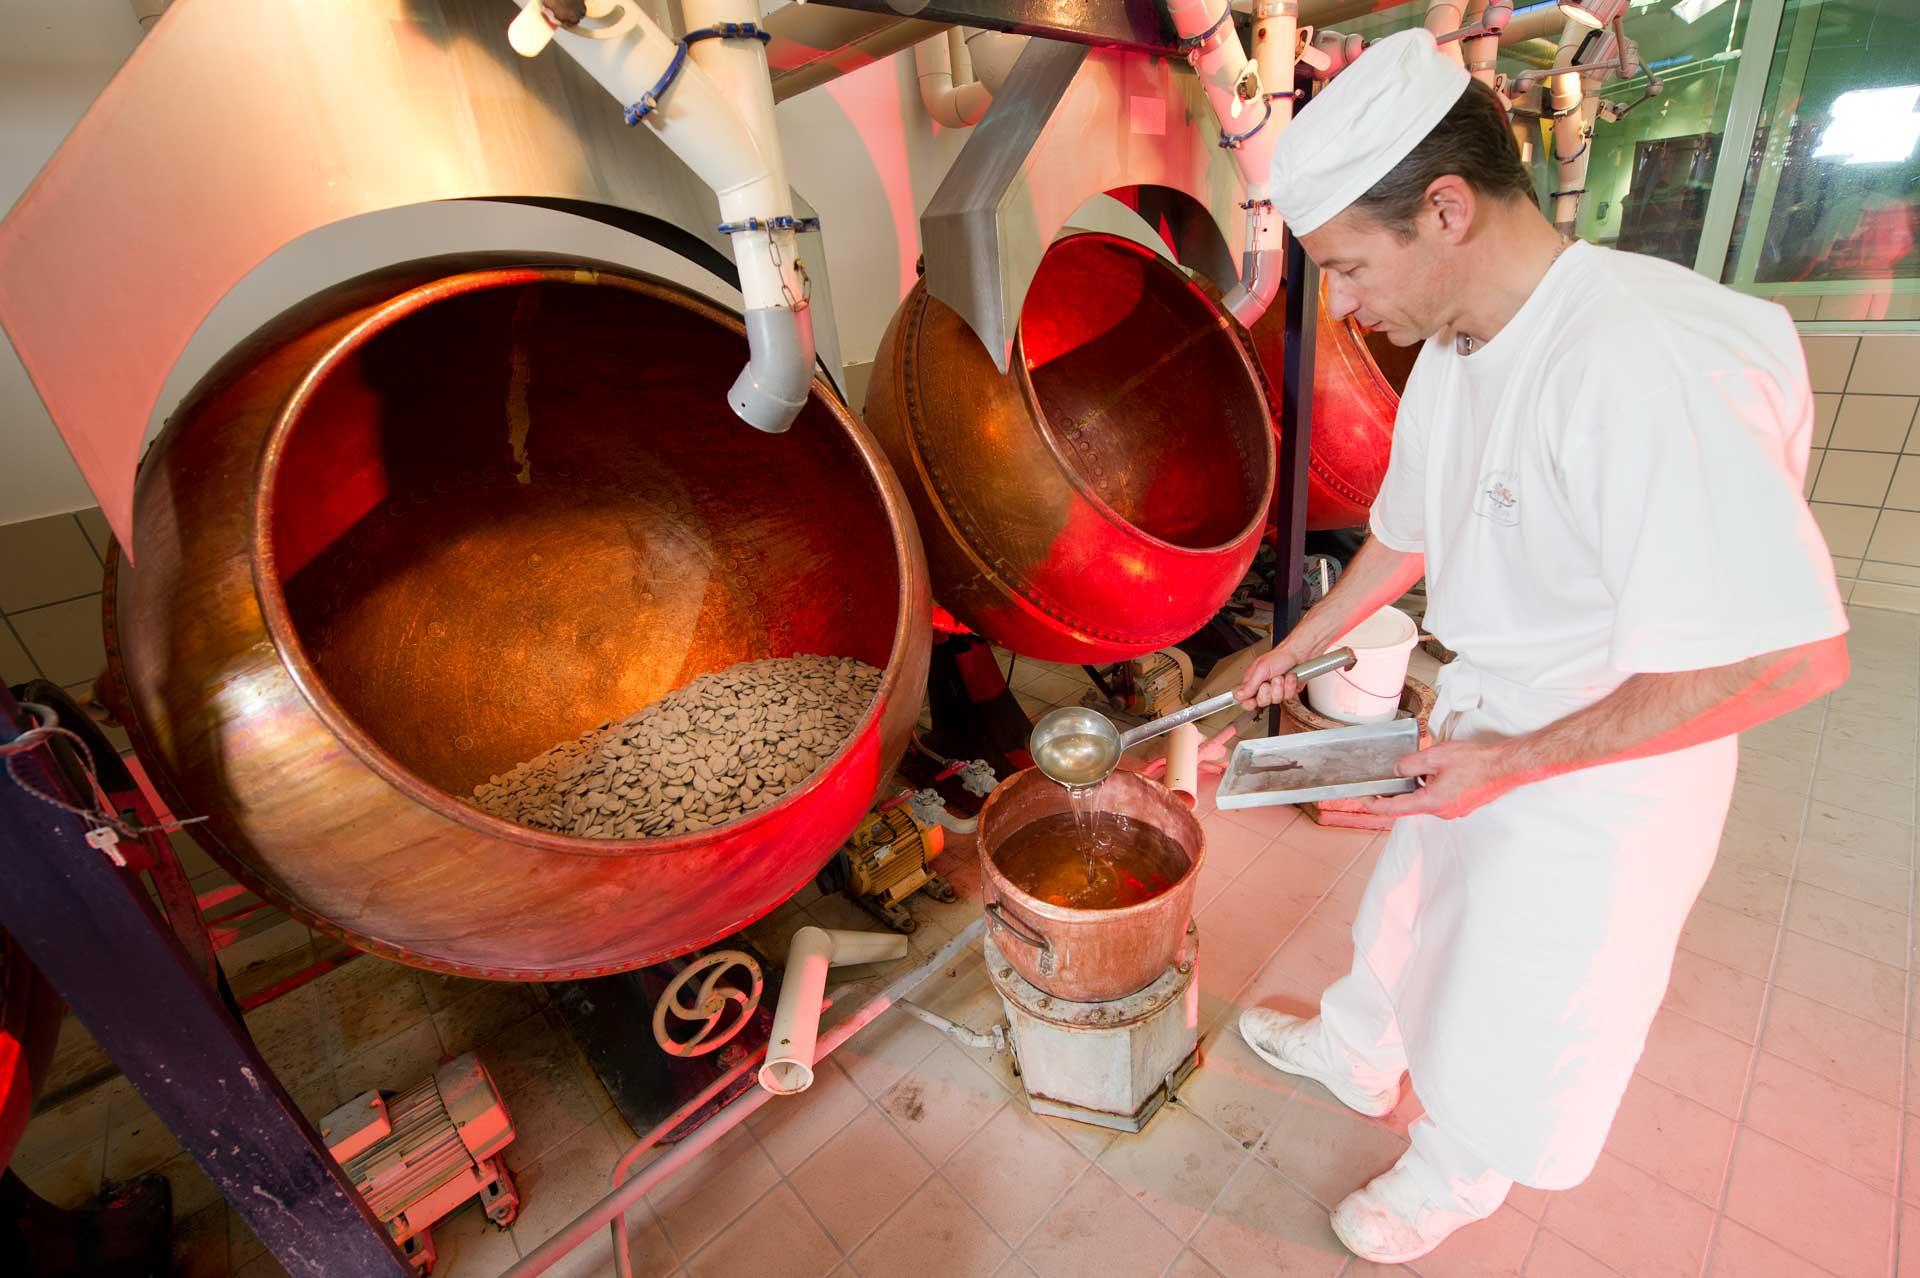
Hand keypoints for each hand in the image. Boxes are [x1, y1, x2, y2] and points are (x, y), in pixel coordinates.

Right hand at [1237, 638, 1317, 709]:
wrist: (1298, 654)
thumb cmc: (1279, 656)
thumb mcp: (1261, 669)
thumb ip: (1249, 685)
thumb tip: (1238, 696)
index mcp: (1252, 681)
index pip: (1245, 699)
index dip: (1249, 703)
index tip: (1252, 701)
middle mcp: (1263, 687)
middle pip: (1262, 702)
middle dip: (1268, 691)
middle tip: (1269, 682)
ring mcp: (1276, 690)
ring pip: (1276, 700)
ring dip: (1281, 686)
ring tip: (1281, 676)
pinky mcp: (1287, 692)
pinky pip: (1288, 696)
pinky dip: (1290, 685)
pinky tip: (1289, 677)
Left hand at [1359, 739, 1518, 820]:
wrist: (1507, 767)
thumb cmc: (1477, 762)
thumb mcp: (1436, 756)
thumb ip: (1411, 764)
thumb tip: (1397, 769)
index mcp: (1431, 802)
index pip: (1394, 808)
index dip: (1374, 804)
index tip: (1361, 798)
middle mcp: (1441, 812)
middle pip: (1408, 804)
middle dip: (1394, 792)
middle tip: (1381, 779)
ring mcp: (1452, 810)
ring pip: (1424, 800)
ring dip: (1414, 787)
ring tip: (1408, 769)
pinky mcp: (1460, 805)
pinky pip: (1437, 798)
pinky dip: (1428, 787)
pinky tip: (1430, 772)